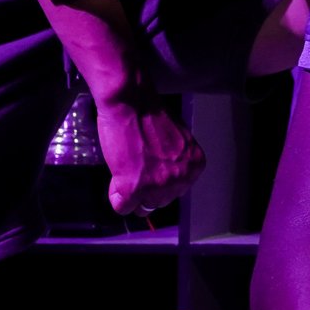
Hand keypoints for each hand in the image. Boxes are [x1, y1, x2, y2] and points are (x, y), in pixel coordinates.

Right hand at [94, 90, 202, 214]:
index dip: (158, 181)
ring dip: (130, 192)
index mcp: (195, 166)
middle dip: (146, 189)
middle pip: (160, 201)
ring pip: (142, 207)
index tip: (149, 168)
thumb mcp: (177, 141)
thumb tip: (164, 181)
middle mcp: (181, 179)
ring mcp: (158, 185)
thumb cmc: (149, 114)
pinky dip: (115, 195)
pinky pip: (122, 206)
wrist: (130, 102)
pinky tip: (116, 177)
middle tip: (135, 168)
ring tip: (125, 168)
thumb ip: (176, 163)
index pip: (177, 190)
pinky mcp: (134, 188)